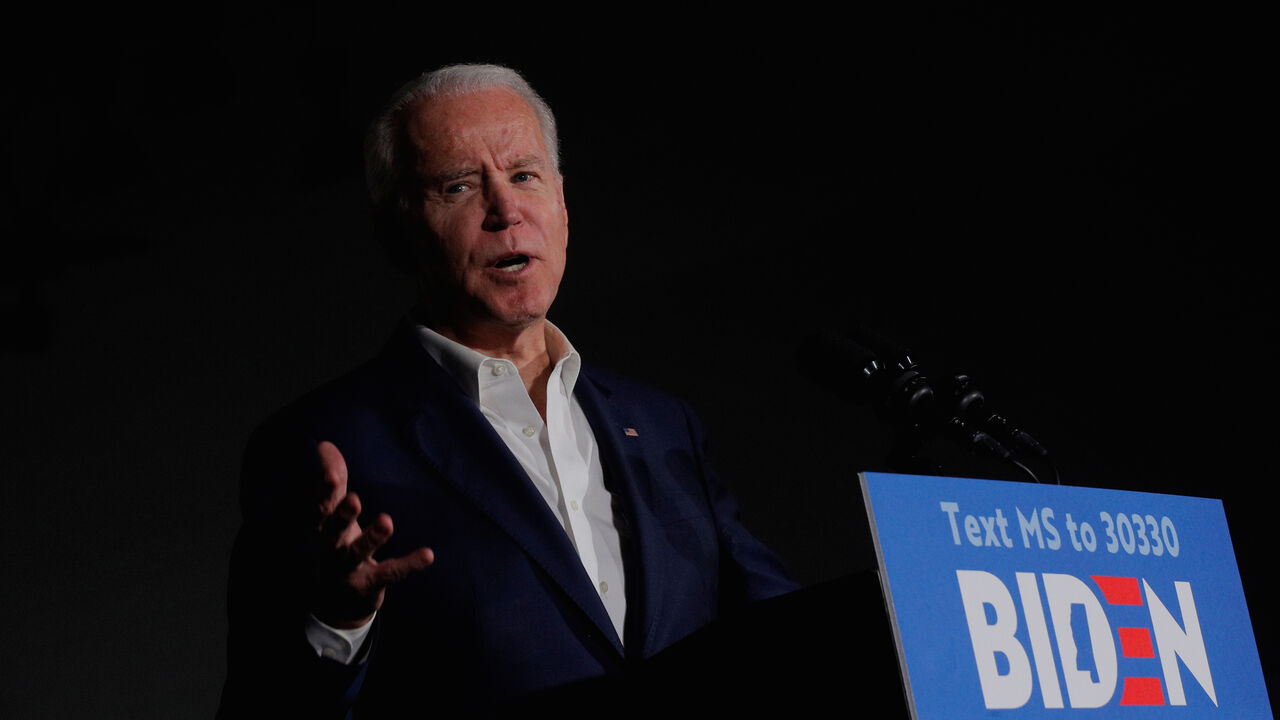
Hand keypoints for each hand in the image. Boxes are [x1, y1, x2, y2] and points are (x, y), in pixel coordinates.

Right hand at [310, 441, 433, 628]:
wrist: (335, 603)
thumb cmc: (336, 546)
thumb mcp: (334, 516)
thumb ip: (334, 482)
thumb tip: (326, 445)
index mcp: (324, 530)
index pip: (322, 509)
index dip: (325, 492)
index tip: (331, 475)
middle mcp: (333, 549)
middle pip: (334, 532)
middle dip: (343, 516)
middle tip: (354, 499)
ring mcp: (350, 570)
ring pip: (359, 553)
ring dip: (372, 537)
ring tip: (387, 521)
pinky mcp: (371, 585)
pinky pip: (390, 573)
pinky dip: (408, 564)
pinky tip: (428, 555)